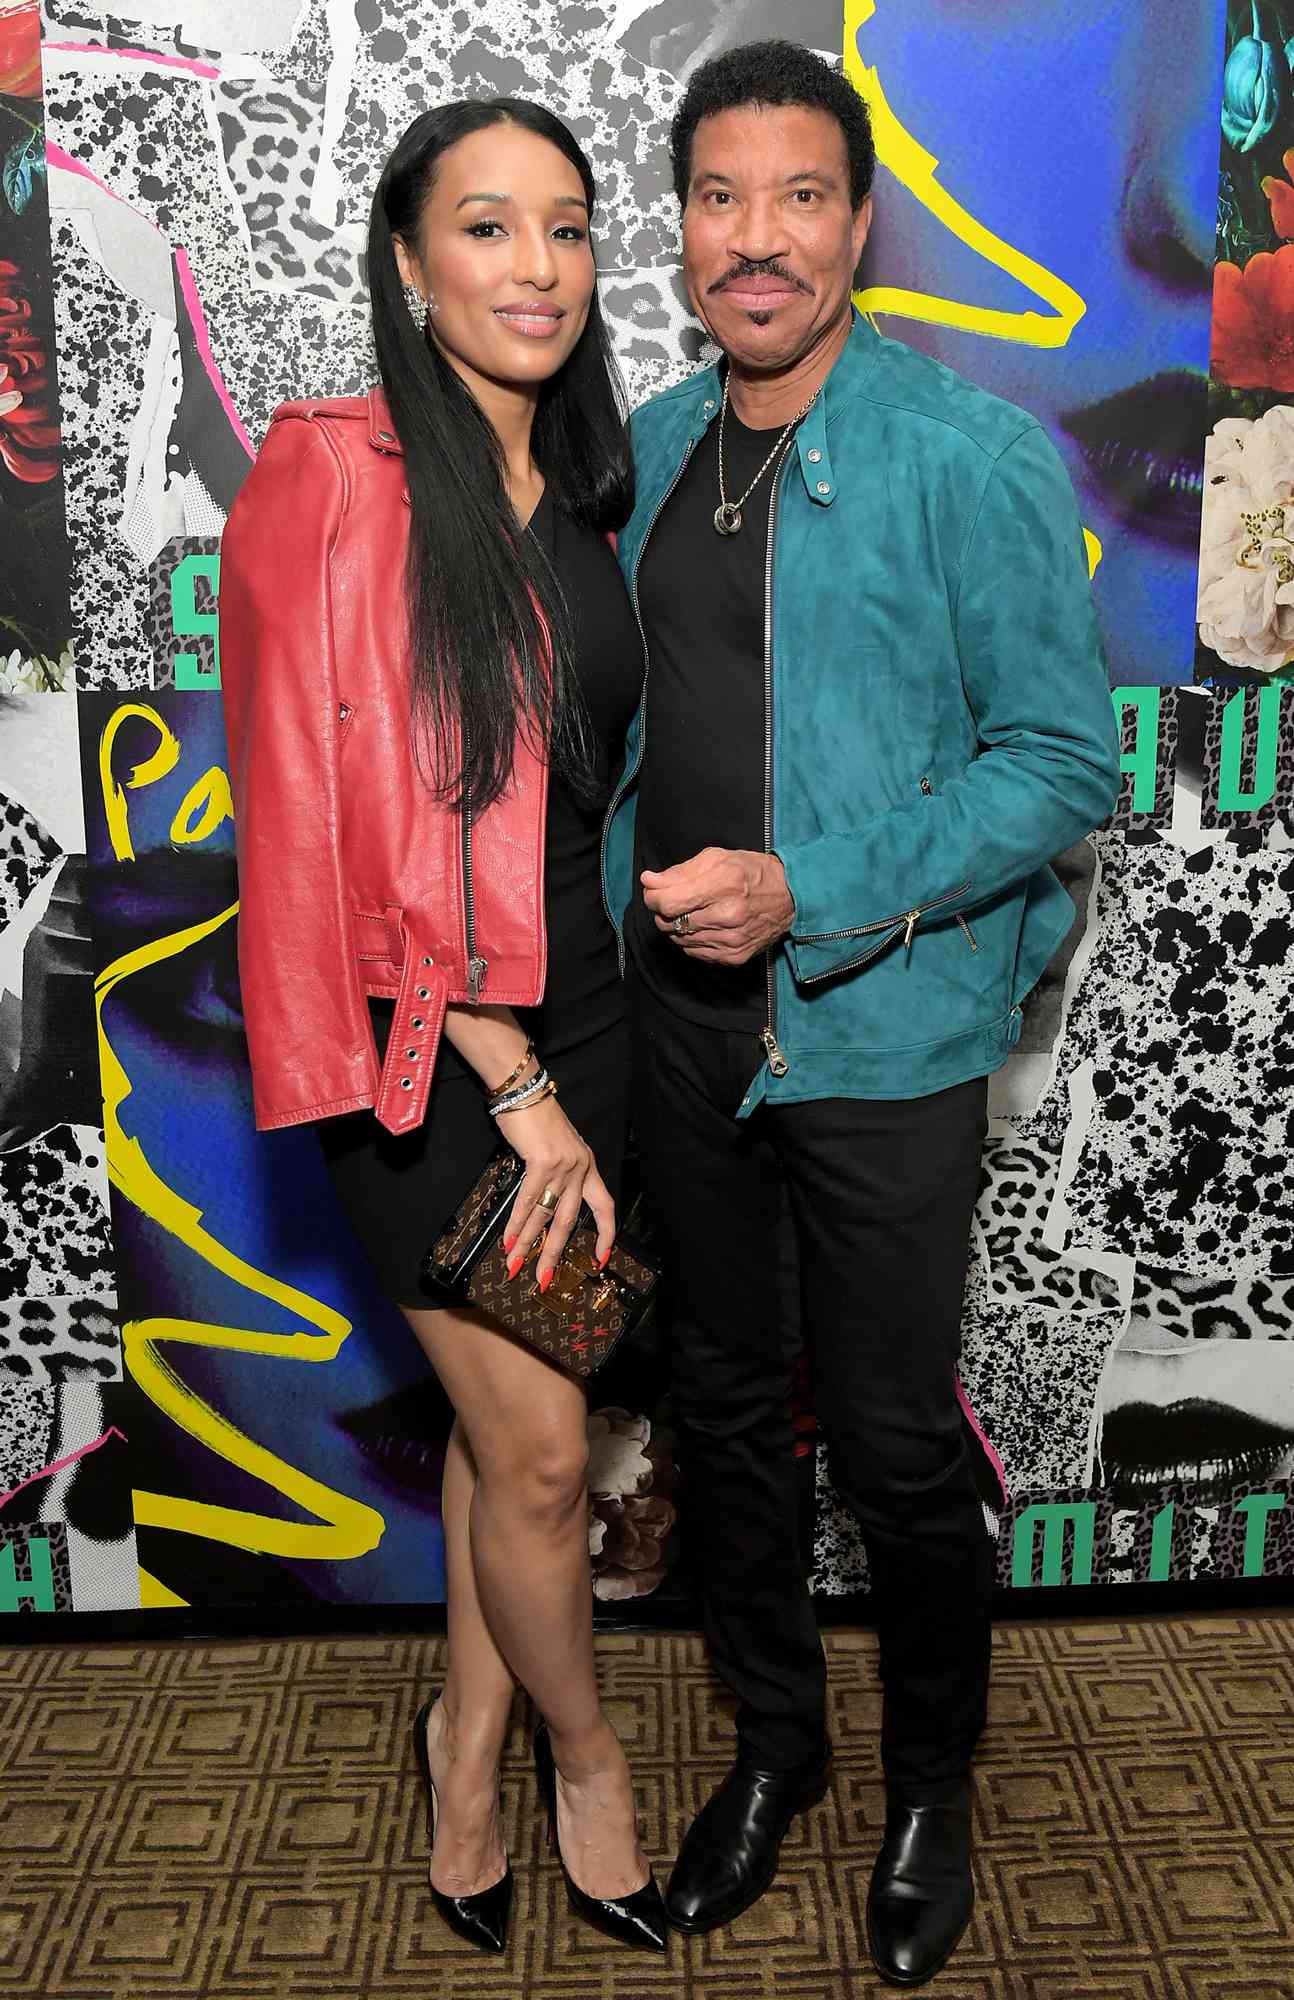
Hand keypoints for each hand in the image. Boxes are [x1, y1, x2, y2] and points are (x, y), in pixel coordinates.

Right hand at [499, 1091, 614, 1284]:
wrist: (525, 1092)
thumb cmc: (537, 1118)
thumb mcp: (557, 1147)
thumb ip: (557, 1173)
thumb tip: (542, 1202)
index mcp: (587, 1166)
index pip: (604, 1206)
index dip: (605, 1234)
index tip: (601, 1258)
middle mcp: (580, 1169)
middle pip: (570, 1221)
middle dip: (553, 1253)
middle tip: (543, 1278)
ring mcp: (564, 1166)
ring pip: (546, 1215)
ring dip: (528, 1243)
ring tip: (516, 1265)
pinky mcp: (543, 1162)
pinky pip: (528, 1200)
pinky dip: (516, 1223)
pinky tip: (508, 1239)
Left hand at [641, 847, 794, 965]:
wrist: (791, 898)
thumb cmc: (752, 872)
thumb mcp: (717, 858)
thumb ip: (679, 871)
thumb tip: (648, 881)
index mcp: (724, 885)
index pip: (668, 902)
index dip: (653, 896)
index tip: (654, 888)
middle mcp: (728, 916)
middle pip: (670, 922)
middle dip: (663, 910)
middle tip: (675, 898)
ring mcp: (731, 940)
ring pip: (679, 939)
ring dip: (677, 925)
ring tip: (693, 910)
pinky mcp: (734, 957)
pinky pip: (694, 952)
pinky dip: (692, 939)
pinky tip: (704, 925)